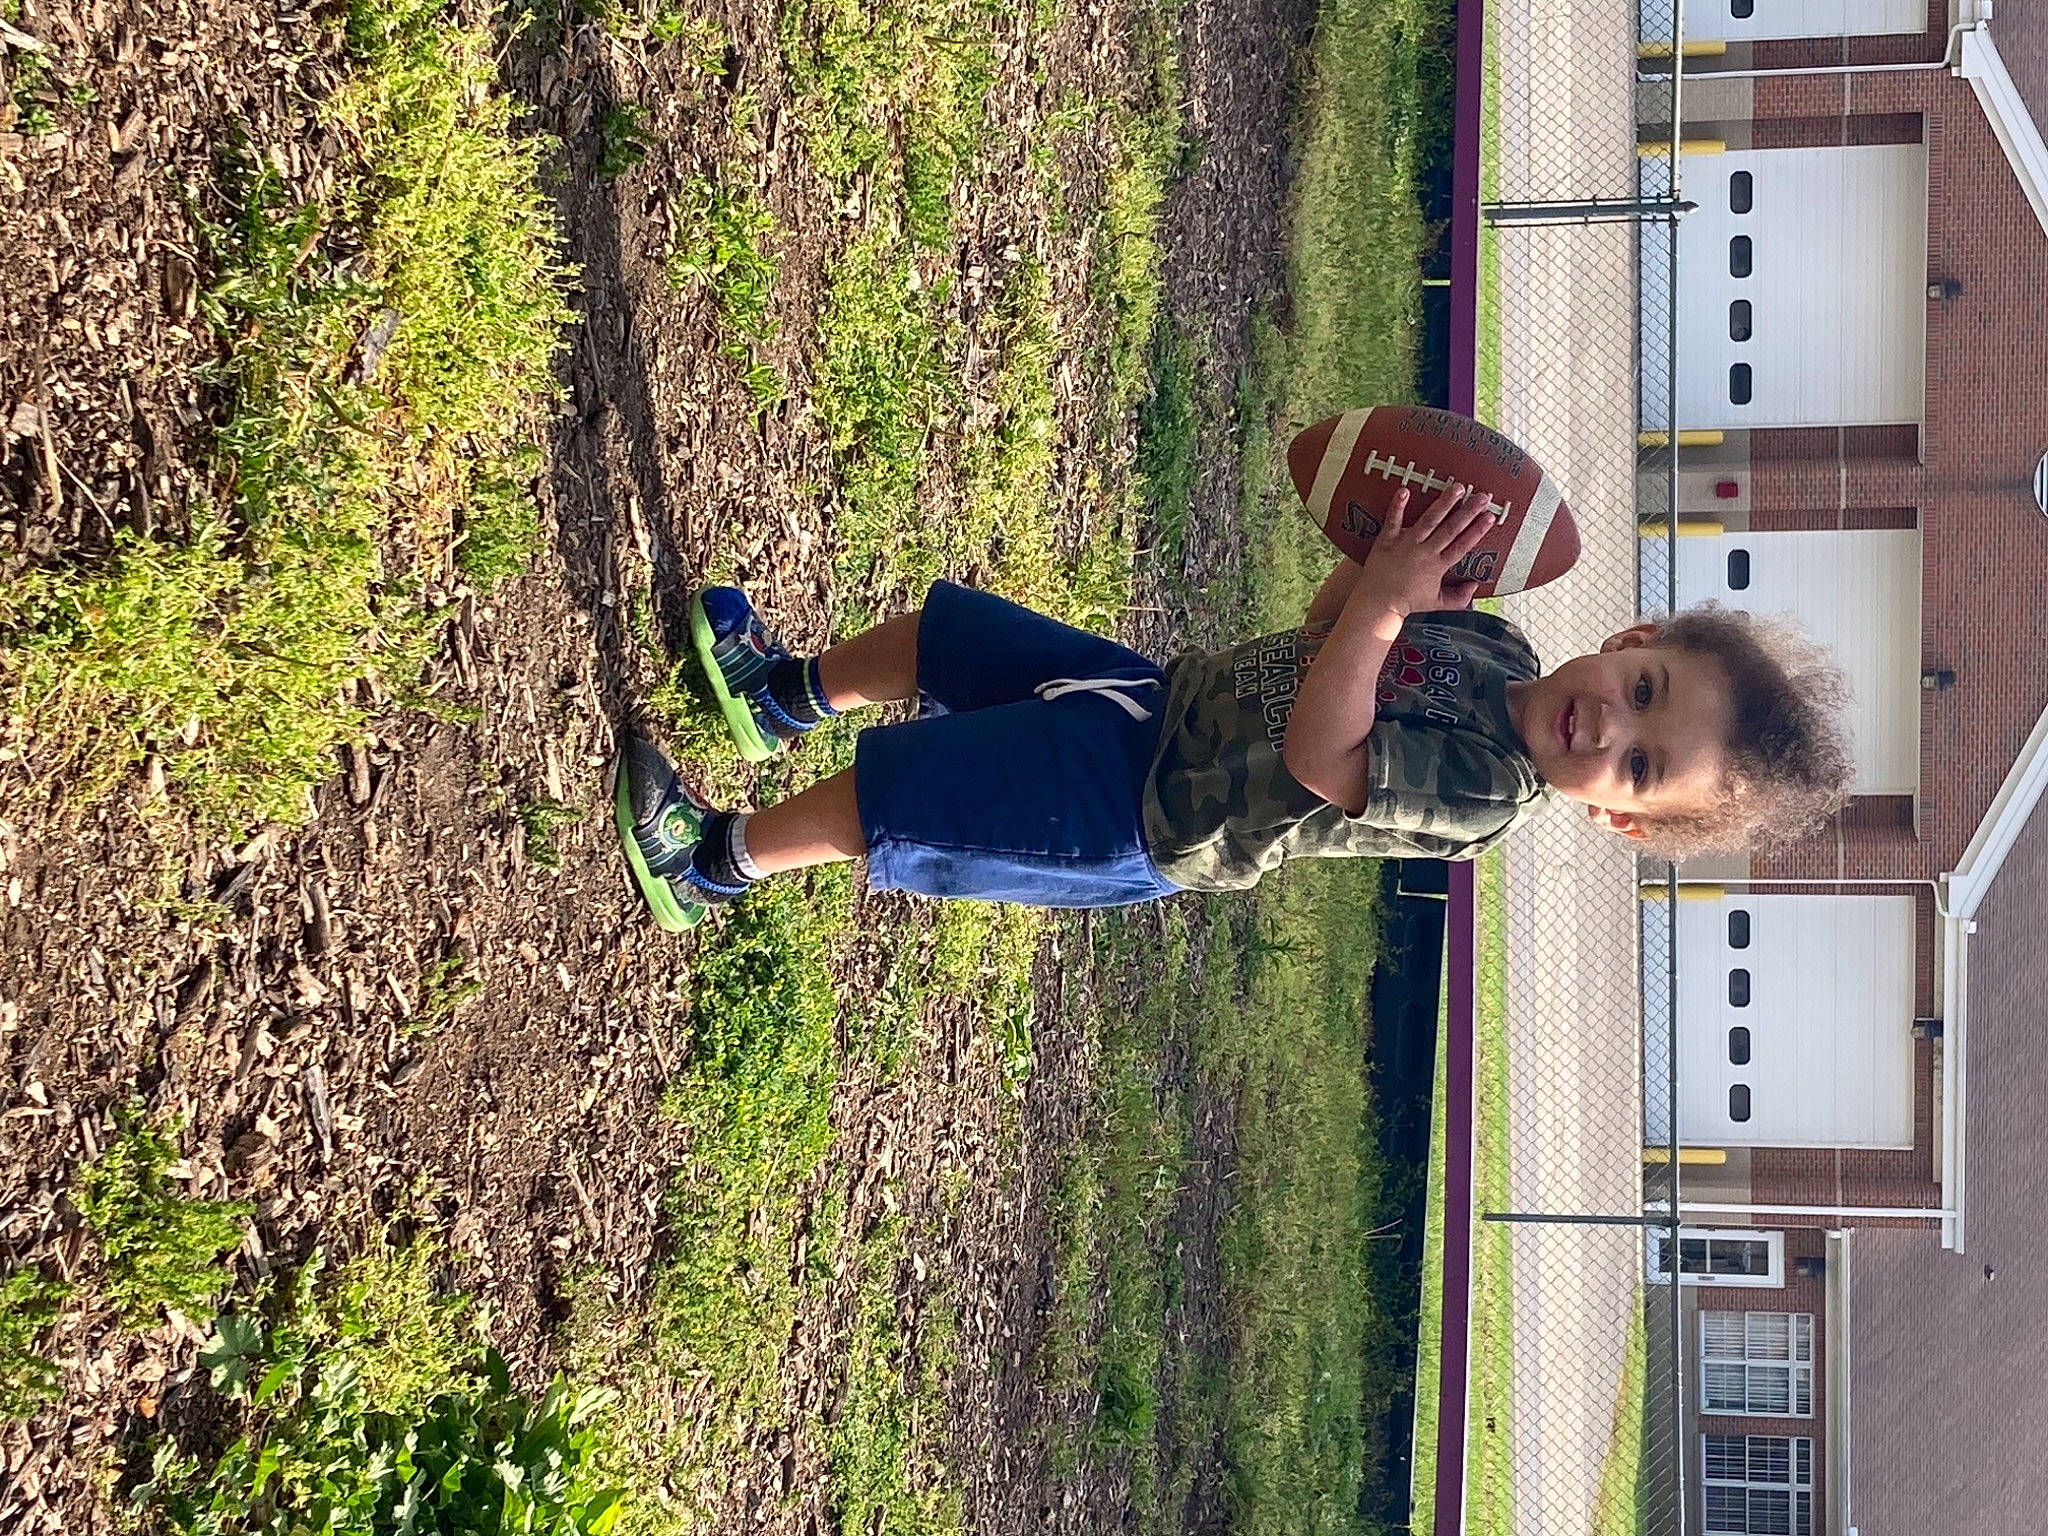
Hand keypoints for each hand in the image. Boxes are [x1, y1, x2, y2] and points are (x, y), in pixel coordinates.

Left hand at [1355, 482, 1496, 619]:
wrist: (1378, 602)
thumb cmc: (1406, 602)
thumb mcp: (1437, 603)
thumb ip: (1459, 597)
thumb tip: (1476, 586)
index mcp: (1437, 566)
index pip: (1463, 545)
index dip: (1478, 530)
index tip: (1490, 517)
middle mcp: (1425, 552)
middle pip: (1451, 528)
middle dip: (1468, 511)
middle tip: (1483, 497)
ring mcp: (1406, 543)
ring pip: (1429, 520)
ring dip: (1444, 503)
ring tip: (1458, 488)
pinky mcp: (1388, 539)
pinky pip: (1393, 519)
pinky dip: (1399, 505)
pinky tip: (1405, 490)